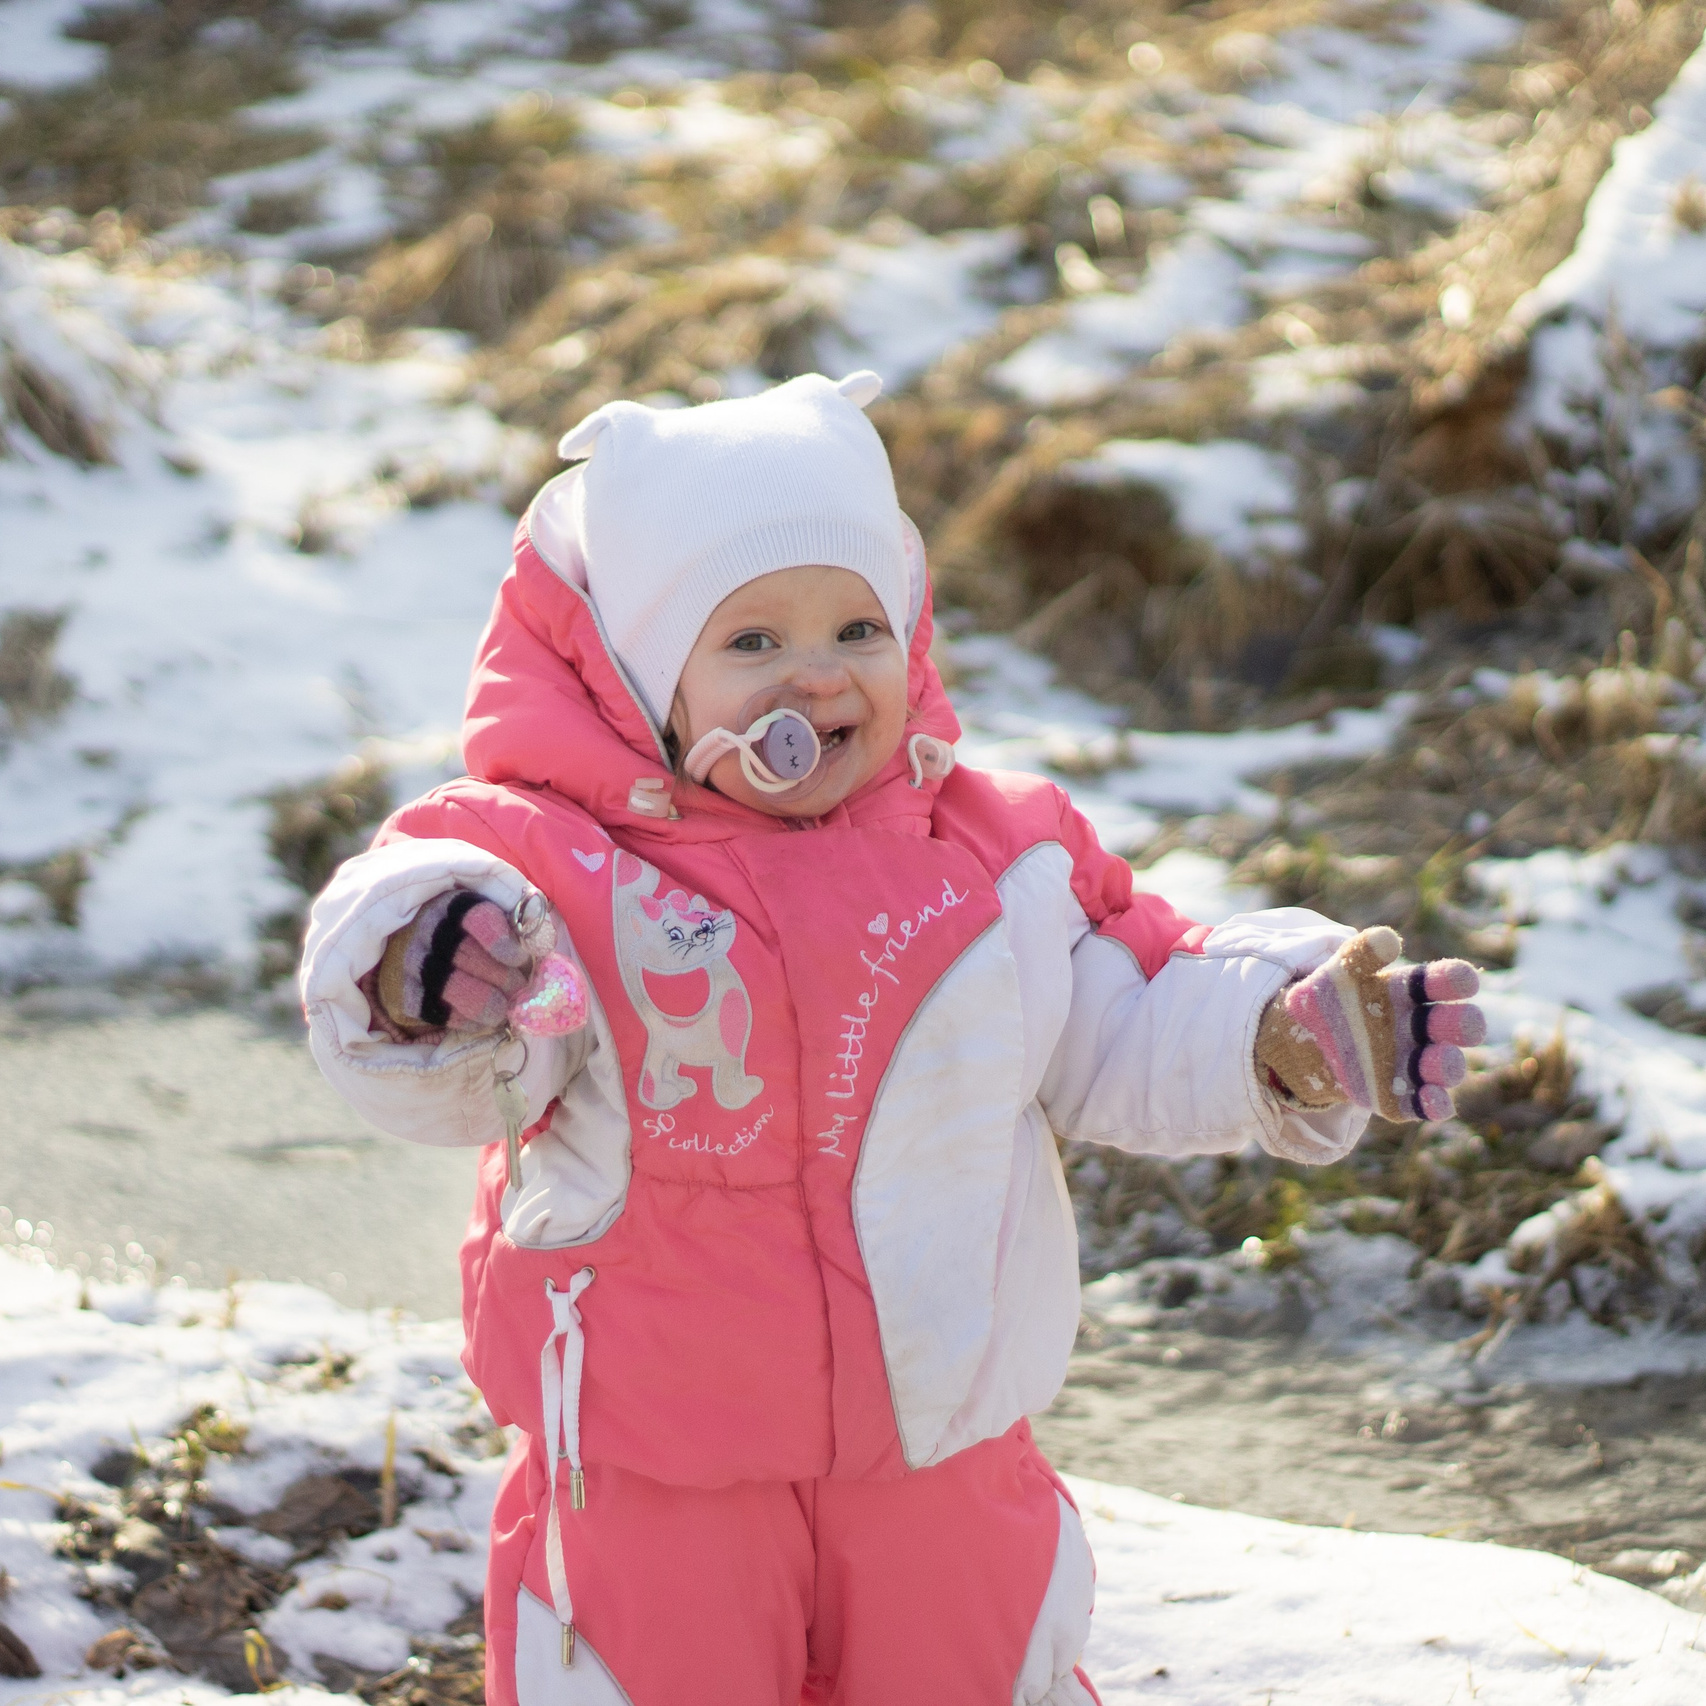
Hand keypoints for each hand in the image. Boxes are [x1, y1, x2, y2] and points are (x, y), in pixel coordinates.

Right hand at [370, 891, 529, 1036]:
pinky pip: (435, 1010)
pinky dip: (464, 1020)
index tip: (519, 959)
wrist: (413, 952)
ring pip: (451, 985)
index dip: (503, 941)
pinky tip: (481, 1022)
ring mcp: (409, 961)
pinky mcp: (401, 993)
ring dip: (486, 1002)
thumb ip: (515, 923)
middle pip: (467, 954)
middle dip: (502, 978)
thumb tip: (540, 941)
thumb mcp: (487, 915)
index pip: (477, 917)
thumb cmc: (465, 935)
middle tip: (519, 990)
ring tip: (503, 1011)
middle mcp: (426, 929)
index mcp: (452, 904)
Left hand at [1255, 927, 1484, 1120]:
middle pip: (1459, 1025)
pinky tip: (1434, 1104)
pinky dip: (1433, 1106)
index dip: (1457, 980)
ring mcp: (1416, 1063)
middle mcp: (1424, 1028)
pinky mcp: (1401, 1096)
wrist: (1303, 1043)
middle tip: (1464, 1024)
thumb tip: (1387, 939)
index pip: (1445, 982)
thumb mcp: (1339, 974)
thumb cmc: (1329, 1001)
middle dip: (1464, 1025)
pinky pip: (1424, 1104)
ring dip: (1448, 1064)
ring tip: (1438, 1059)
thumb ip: (1361, 954)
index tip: (1465, 980)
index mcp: (1412, 992)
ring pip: (1447, 1066)